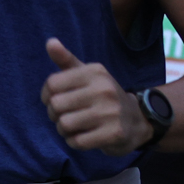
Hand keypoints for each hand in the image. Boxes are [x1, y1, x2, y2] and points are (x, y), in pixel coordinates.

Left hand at [40, 39, 149, 154]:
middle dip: (54, 114)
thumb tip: (50, 42)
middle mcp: (103, 89)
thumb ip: (66, 60)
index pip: (52, 83)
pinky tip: (83, 136)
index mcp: (95, 72)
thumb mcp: (87, 74)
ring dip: (63, 130)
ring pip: (64, 124)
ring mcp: (110, 112)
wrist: (137, 119)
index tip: (55, 99)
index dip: (46, 95)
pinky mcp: (113, 134)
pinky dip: (74, 141)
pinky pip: (77, 141)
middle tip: (64, 116)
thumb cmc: (103, 95)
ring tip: (74, 126)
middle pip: (56, 105)